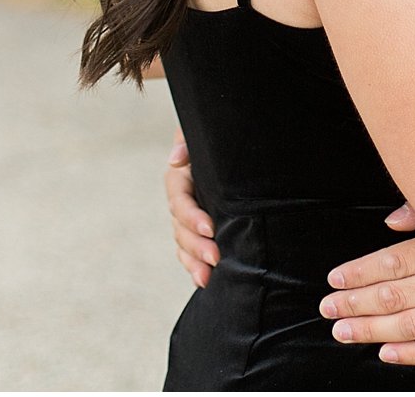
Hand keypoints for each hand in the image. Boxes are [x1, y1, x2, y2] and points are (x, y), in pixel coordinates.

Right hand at [165, 129, 217, 286]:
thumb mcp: (203, 133)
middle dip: (196, 245)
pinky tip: (202, 281)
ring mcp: (188, 218)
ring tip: (208, 276)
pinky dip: (193, 267)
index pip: (180, 200)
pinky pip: (188, 253)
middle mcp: (182, 200)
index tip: (211, 228)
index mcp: (180, 177)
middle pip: (180, 228)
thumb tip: (176, 159)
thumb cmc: (220, 138)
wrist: (237, 149)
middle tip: (216, 257)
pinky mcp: (197, 231)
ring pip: (183, 244)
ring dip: (193, 262)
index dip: (192, 216)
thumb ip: (187, 139)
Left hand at [319, 210, 414, 365]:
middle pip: (392, 296)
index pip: (390, 264)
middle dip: (354, 303)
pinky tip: (387, 353)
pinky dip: (412, 354)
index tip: (334, 280)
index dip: (358, 274)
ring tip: (344, 331)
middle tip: (328, 309)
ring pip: (408, 324)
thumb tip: (389, 224)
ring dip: (371, 329)